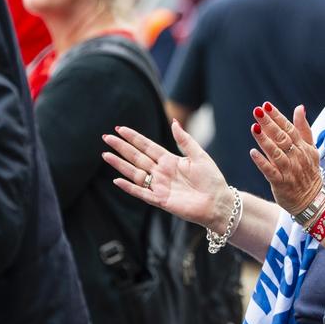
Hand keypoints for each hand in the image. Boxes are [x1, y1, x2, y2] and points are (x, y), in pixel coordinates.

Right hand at [102, 121, 232, 232]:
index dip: (134, 138)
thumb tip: (174, 121)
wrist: (218, 202)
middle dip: (121, 148)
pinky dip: (129, 187)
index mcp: (170, 160)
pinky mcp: (160, 200)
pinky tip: (117, 179)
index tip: (120, 129)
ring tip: (106, 154)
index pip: (147, 146)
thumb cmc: (211, 179)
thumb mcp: (199, 155)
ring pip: (135, 173)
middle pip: (137, 157)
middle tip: (106, 137)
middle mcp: (161, 172)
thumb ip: (185, 140)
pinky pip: (141, 193)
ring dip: (120, 165)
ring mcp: (159, 186)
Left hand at [249, 102, 320, 215]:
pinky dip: (262, 162)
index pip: (289, 128)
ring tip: (254, 128)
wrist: (313, 201)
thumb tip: (299, 107)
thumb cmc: (309, 172)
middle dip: (269, 124)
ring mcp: (289, 170)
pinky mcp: (281, 183)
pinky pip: (270, 172)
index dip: (278, 117)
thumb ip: (303, 128)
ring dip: (265, 140)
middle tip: (257, 111)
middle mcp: (296, 157)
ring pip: (276, 153)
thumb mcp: (310, 148)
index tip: (266, 105)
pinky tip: (252, 152)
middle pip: (282, 138)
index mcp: (303, 147)